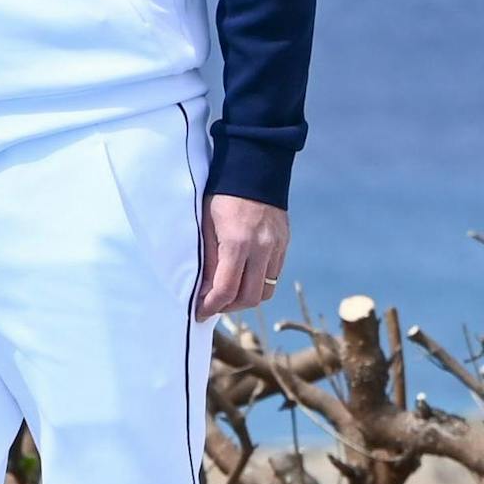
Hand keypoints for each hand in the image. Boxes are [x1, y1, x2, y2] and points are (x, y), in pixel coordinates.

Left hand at [195, 196, 289, 320]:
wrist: (254, 170)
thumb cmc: (220, 196)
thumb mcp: (205, 226)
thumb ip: (208, 259)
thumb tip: (204, 289)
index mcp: (238, 243)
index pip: (226, 289)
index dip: (211, 306)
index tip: (199, 313)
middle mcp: (262, 248)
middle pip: (250, 297)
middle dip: (229, 307)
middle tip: (212, 306)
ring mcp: (277, 246)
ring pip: (266, 289)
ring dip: (246, 298)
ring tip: (227, 295)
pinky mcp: (284, 243)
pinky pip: (274, 275)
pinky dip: (257, 283)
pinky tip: (242, 278)